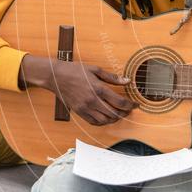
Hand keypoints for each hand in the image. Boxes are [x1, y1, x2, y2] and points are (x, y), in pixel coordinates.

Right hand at [18, 55, 137, 125]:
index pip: (119, 102)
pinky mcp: (79, 112)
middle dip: (124, 113)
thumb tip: (127, 81)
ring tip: (119, 113)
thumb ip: (112, 77)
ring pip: (105, 120)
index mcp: (98, 88)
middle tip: (129, 110)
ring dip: (115, 118)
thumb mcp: (95, 70)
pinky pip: (94, 122)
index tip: (136, 104)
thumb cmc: (75, 70)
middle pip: (114, 113)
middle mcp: (92, 100)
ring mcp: (85, 108)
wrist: (56, 76)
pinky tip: (107, 117)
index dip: (131, 105)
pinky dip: (103, 122)